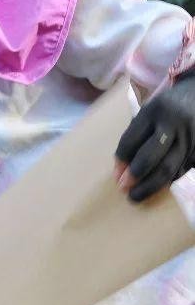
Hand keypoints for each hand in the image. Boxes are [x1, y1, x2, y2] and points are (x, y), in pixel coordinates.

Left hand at [115, 72, 194, 201]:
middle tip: (124, 190)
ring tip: (137, 195)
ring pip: (170, 167)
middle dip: (135, 176)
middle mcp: (173, 123)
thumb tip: (120, 171)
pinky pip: (183, 169)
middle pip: (152, 156)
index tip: (116, 177)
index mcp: (153, 111)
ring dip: (151, 185)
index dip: (121, 162)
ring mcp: (190, 136)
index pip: (131, 141)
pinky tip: (158, 187)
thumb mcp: (147, 113)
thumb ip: (134, 138)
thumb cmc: (165, 109)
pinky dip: (168, 181)